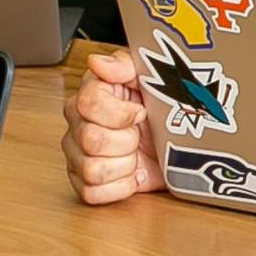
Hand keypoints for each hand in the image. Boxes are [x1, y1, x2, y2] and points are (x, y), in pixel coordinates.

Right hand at [61, 50, 154, 203]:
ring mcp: (79, 156)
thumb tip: (99, 62)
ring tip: (135, 155)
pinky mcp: (86, 184)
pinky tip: (131, 173)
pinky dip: (119, 187)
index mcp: (90, 97)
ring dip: (124, 165)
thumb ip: (124, 65)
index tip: (140, 112)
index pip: (89, 103)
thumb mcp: (151, 78)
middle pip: (91, 139)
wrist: (177, 145)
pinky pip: (93, 193)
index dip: (120, 112)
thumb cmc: (161, 111)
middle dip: (126, 141)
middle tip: (139, 136)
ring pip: (92, 169)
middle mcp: (79, 126)